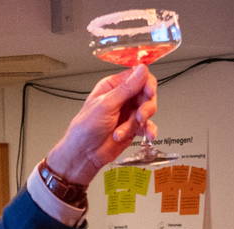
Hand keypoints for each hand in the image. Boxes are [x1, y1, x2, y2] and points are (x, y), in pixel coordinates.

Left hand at [45, 65, 158, 184]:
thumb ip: (127, 88)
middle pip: (146, 94)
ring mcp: (128, 113)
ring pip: (147, 110)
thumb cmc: (86, 128)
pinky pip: (148, 125)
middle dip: (145, 106)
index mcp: (113, 86)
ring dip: (139, 122)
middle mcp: (122, 98)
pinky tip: (147, 135)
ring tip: (126, 130)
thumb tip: (141, 69)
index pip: (137, 76)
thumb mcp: (106, 105)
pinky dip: (148, 130)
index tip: (149, 93)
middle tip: (140, 115)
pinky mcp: (133, 127)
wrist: (84, 154)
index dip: (146, 83)